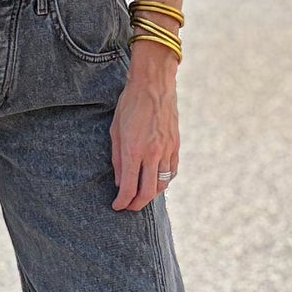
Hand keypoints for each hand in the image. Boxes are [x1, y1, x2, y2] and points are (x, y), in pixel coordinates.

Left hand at [110, 52, 178, 210]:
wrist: (154, 84)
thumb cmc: (130, 104)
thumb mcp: (115, 130)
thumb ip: (116, 159)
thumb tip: (119, 181)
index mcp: (134, 150)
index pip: (129, 186)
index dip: (122, 201)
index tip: (117, 206)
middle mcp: (152, 153)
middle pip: (148, 192)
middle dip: (137, 204)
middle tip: (128, 207)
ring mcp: (167, 150)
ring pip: (162, 184)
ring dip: (151, 194)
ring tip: (141, 196)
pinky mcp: (176, 145)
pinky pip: (172, 172)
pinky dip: (164, 181)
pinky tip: (156, 180)